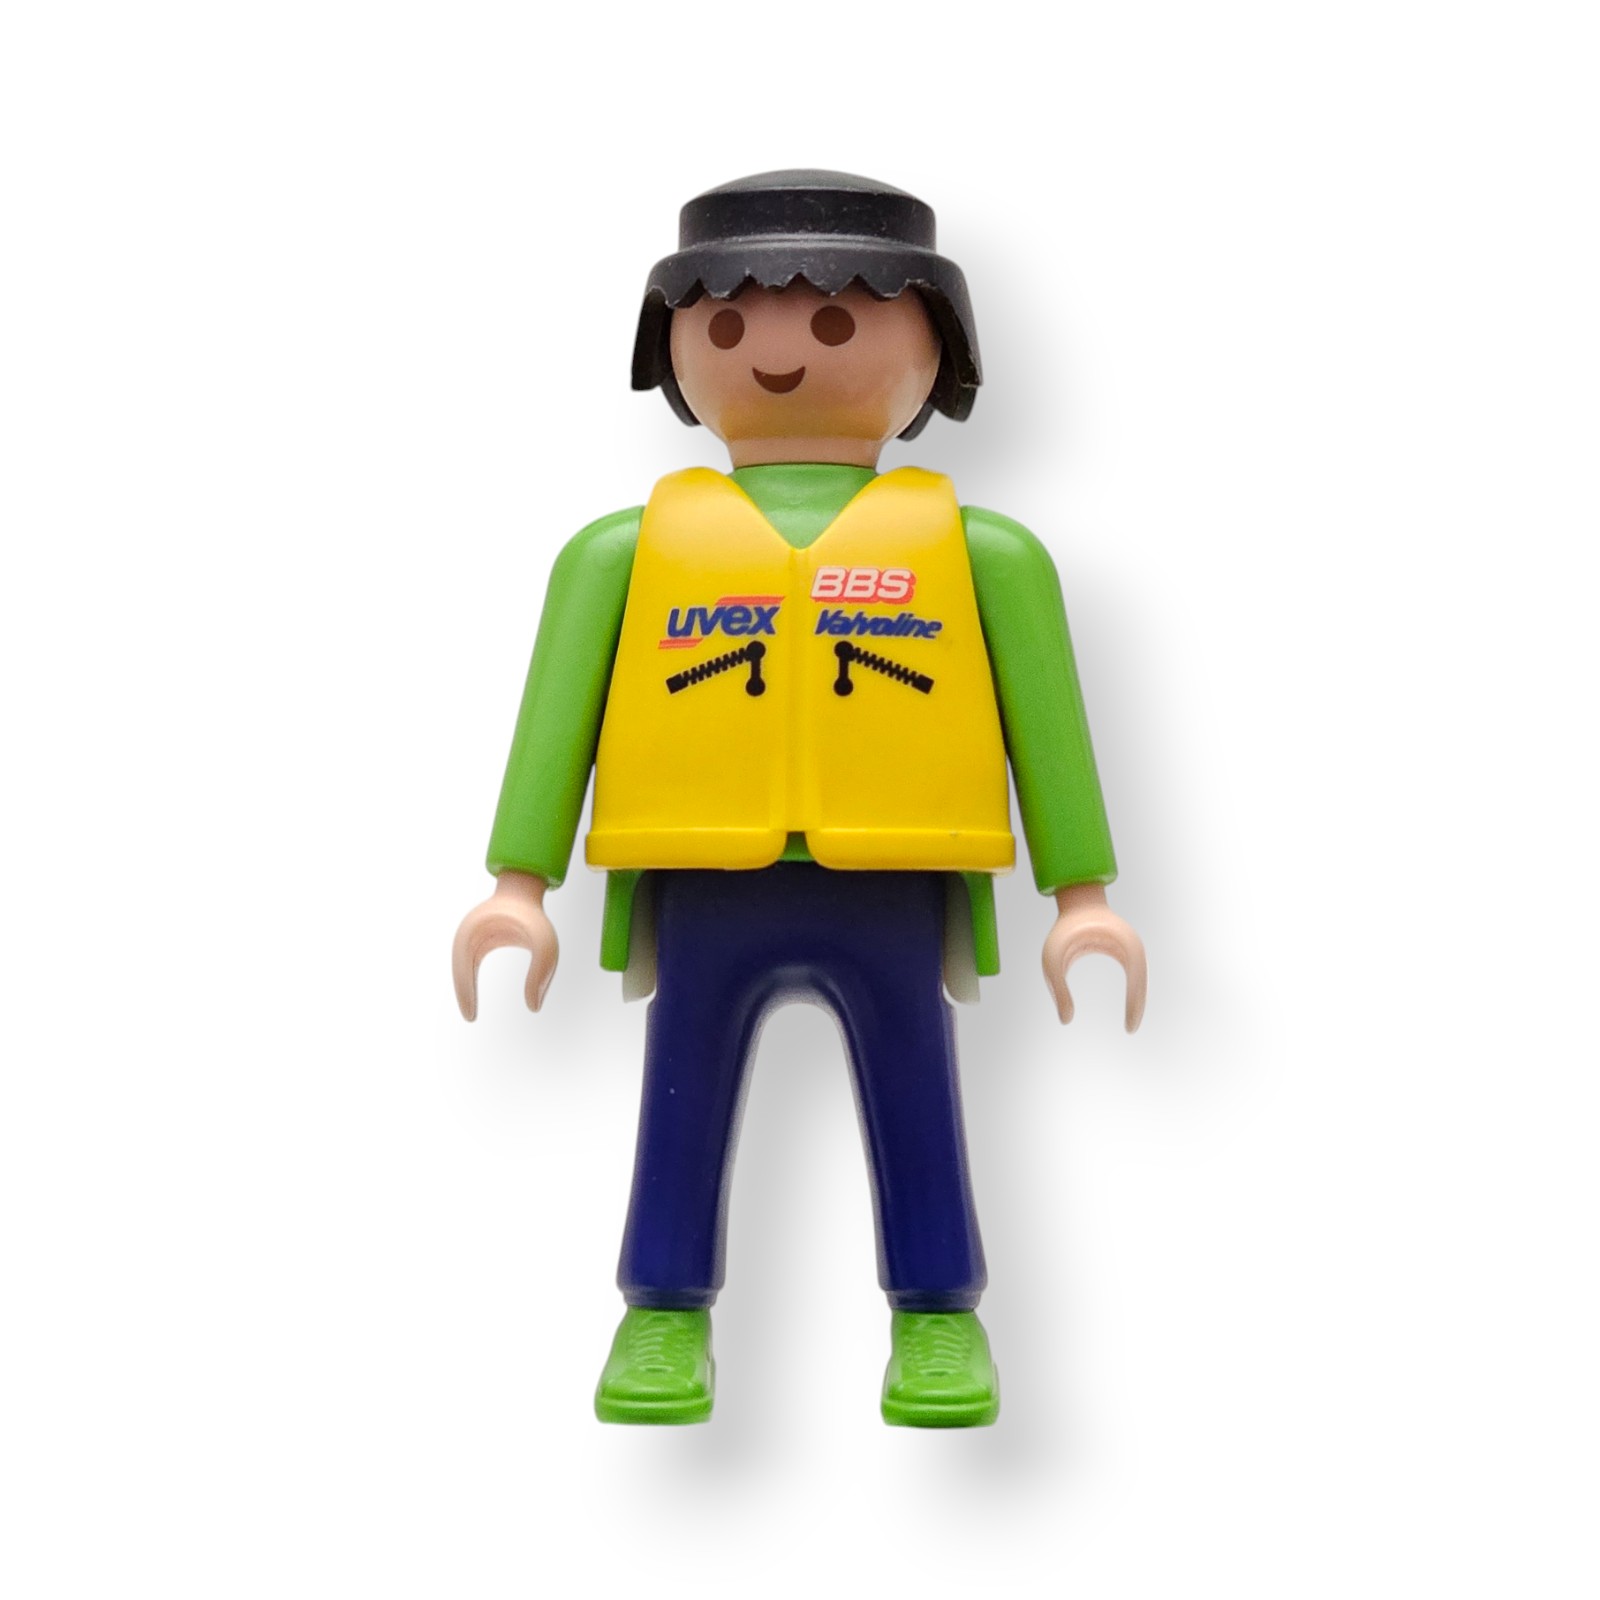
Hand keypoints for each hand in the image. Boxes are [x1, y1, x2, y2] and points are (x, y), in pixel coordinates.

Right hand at [452, 871, 558, 1020]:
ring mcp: (471, 936)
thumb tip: (534, 1007)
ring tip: (471, 1012)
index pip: (464, 971)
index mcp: (476, 933)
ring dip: (465, 988)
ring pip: (462, 968)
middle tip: (470, 1018)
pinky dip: (469, 981)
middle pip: (459, 971)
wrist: (524, 887)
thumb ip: (542, 974)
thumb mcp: (545, 945)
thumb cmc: (534, 916)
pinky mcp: (478, 939)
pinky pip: (469, 964)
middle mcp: (468, 934)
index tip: (471, 1016)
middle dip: (464, 995)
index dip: (466, 994)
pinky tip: (474, 996)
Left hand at [1041, 883, 1146, 1031]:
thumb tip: (1066, 1020)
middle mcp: (1131, 944)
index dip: (1134, 1005)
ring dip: (1137, 999)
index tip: (1129, 1027)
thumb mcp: (1052, 959)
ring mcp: (1130, 945)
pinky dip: (1134, 990)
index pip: (1136, 980)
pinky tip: (1129, 1006)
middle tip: (1130, 1029)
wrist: (1077, 898)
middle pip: (1141, 981)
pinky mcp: (1125, 948)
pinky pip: (1134, 973)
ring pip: (1140, 978)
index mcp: (1120, 943)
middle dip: (1137, 1005)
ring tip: (1130, 1023)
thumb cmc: (1063, 928)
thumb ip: (1057, 989)